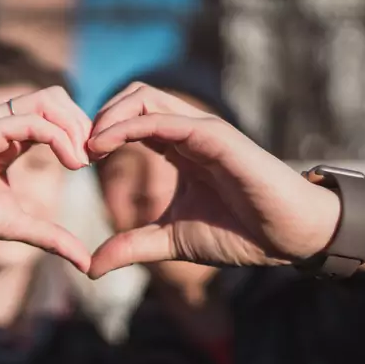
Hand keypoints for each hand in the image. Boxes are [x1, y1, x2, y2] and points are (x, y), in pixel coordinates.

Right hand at [0, 86, 92, 271]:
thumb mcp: (14, 225)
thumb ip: (50, 237)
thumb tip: (85, 263)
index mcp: (11, 135)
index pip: (57, 114)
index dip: (82, 132)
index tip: (97, 162)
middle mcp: (1, 120)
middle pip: (57, 97)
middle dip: (83, 123)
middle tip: (95, 157)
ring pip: (46, 100)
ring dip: (74, 126)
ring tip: (82, 160)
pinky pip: (26, 121)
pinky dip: (57, 136)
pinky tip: (70, 162)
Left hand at [86, 84, 364, 278]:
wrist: (289, 237)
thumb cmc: (240, 233)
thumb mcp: (171, 241)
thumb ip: (132, 246)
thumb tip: (90, 267)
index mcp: (178, 147)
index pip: (131, 118)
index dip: (99, 132)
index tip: (76, 160)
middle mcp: (189, 131)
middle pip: (133, 96)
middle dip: (99, 116)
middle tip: (77, 150)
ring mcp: (203, 130)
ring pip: (145, 98)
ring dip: (108, 116)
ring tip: (87, 147)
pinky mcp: (217, 137)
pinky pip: (166, 119)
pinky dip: (130, 126)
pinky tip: (106, 146)